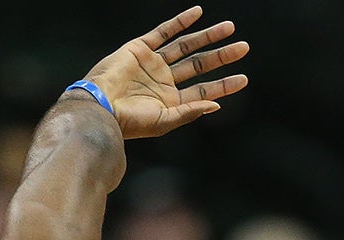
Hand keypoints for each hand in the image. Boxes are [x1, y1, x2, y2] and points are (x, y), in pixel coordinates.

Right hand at [82, 8, 249, 140]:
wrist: (99, 106)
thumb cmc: (129, 121)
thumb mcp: (164, 121)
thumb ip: (189, 112)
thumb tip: (216, 105)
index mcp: (172, 101)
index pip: (205, 90)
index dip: (224, 84)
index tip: (244, 78)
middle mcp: (165, 81)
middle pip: (200, 65)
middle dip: (222, 56)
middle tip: (244, 47)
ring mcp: (153, 63)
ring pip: (186, 46)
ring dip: (207, 36)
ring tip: (229, 28)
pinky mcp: (140, 48)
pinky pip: (164, 32)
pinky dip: (181, 22)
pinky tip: (198, 13)